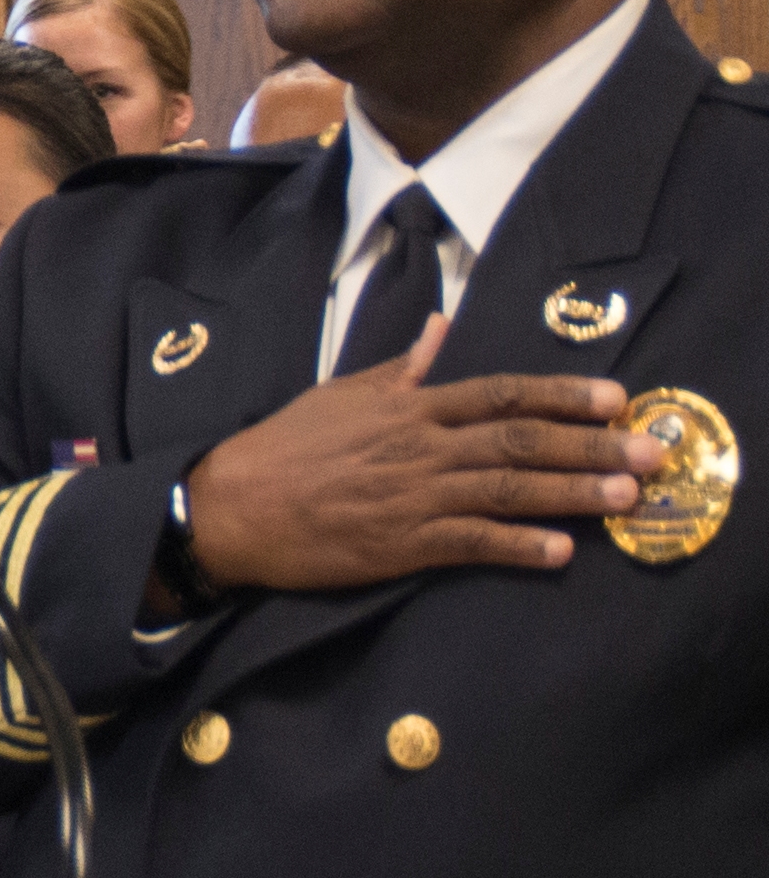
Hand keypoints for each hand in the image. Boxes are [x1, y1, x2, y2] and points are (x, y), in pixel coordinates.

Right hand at [178, 315, 660, 591]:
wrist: (229, 505)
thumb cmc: (283, 447)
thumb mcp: (340, 393)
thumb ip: (400, 367)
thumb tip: (438, 325)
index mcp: (408, 407)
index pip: (499, 393)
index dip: (560, 394)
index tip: (612, 396)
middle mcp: (419, 447)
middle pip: (519, 441)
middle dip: (589, 445)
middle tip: (648, 450)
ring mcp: (411, 496)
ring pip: (505, 490)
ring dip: (570, 493)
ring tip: (623, 495)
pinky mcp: (398, 544)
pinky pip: (469, 543)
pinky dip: (515, 546)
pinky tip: (559, 552)